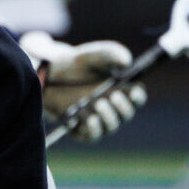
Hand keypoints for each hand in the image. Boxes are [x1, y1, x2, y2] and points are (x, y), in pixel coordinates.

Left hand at [19, 32, 145, 140]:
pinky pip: (92, 135)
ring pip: (111, 126)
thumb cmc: (77, 65)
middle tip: (113, 95)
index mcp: (121, 90)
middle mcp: (112, 108)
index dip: (138, 96)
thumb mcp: (92, 55)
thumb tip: (127, 62)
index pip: (137, 98)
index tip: (133, 91)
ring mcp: (98, 120)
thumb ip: (110, 53)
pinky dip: (91, 128)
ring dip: (108, 117)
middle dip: (122, 107)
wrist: (50, 77)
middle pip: (126, 114)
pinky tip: (86, 117)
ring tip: (98, 103)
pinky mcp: (83, 130)